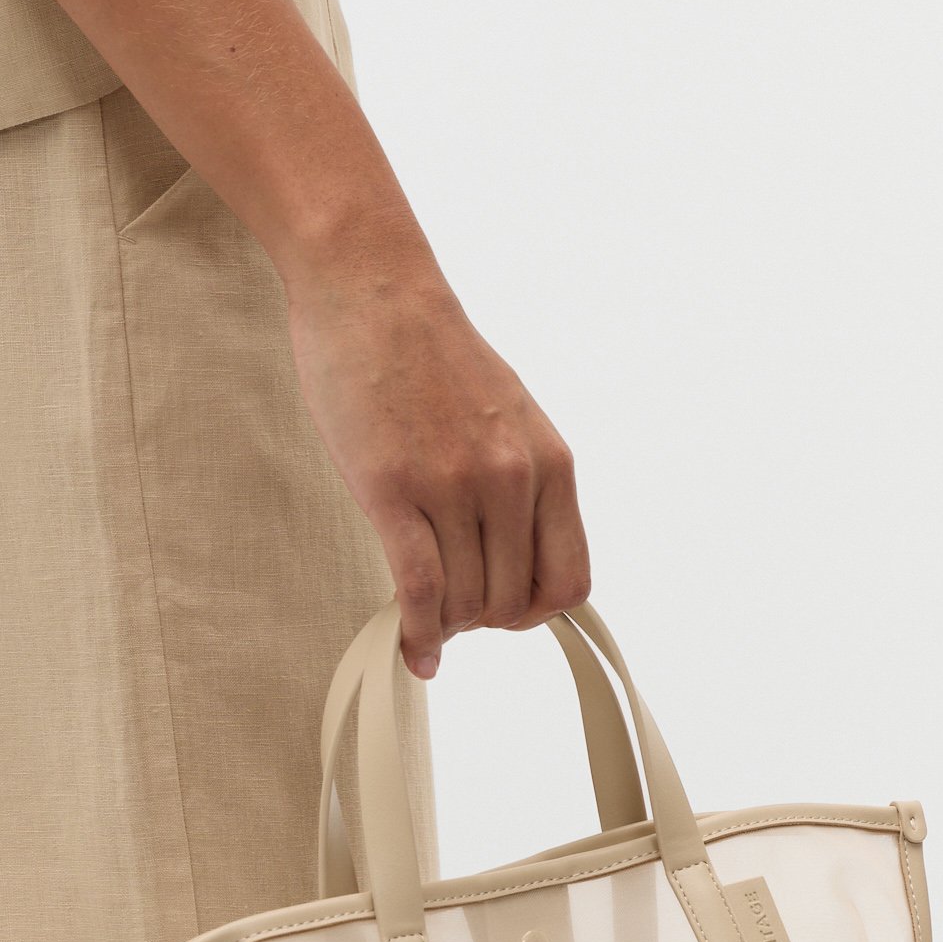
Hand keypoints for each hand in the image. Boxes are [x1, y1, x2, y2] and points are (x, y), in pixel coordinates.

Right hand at [285, 244, 589, 679]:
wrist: (373, 292)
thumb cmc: (431, 354)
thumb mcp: (507, 416)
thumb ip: (521, 483)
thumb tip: (513, 555)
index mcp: (552, 462)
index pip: (569, 581)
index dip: (534, 613)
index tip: (501, 611)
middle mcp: (513, 477)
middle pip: (509, 601)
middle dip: (478, 620)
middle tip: (445, 607)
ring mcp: (454, 484)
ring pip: (462, 602)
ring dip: (441, 624)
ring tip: (420, 615)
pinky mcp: (393, 488)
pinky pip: (419, 588)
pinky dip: (416, 632)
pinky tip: (410, 649)